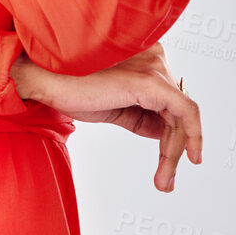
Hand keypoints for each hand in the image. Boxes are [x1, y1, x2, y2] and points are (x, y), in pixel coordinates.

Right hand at [11, 43, 201, 192]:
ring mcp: (152, 67)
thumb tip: (164, 133)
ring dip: (174, 152)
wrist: (43, 79)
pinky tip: (189, 157)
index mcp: (142, 56)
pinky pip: (186, 112)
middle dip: (172, 146)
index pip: (168, 99)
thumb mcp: (113, 105)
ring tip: (164, 179)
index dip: (169, 131)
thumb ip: (141, 115)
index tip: (167, 159)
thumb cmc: (69, 86)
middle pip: (176, 109)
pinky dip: (192, 136)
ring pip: (181, 116)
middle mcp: (151, 56)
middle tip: (165, 177)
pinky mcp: (150, 82)